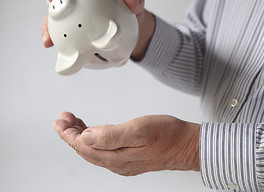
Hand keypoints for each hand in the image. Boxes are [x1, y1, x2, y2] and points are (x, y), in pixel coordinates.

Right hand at [42, 0, 154, 59]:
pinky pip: (73, 41)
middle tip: (47, 33)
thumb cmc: (132, 13)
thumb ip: (136, 0)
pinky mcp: (83, 37)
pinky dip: (67, 48)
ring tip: (49, 44)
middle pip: (60, 9)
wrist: (136, 32)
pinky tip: (65, 57)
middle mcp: (83, 6)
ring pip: (63, 27)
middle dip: (49, 19)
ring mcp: (82, 22)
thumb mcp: (137, 6)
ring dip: (53, 35)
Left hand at [53, 112, 199, 175]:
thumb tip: (85, 137)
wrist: (186, 145)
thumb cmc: (166, 135)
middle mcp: (116, 162)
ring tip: (75, 121)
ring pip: (93, 149)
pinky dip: (94, 138)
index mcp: (115, 156)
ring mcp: (123, 161)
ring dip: (82, 135)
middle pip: (85, 149)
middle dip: (71, 133)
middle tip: (64, 118)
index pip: (82, 146)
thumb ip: (110, 135)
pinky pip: (103, 149)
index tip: (59, 121)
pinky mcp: (129, 156)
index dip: (68, 134)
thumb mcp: (138, 130)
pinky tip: (94, 130)